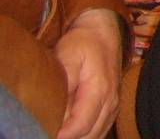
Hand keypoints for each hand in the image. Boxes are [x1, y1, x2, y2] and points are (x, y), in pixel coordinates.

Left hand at [53, 8, 120, 138]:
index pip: (80, 127)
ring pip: (96, 136)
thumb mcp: (68, 56)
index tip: (45, 131)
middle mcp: (111, 102)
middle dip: (69, 138)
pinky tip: (72, 130)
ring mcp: (113, 105)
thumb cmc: (83, 43)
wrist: (104, 31)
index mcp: (100, 90)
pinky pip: (100, 130)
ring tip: (59, 130)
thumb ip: (64, 84)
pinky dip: (86, 135)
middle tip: (49, 130)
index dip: (61, 136)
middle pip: (88, 136)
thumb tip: (56, 112)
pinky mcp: (112, 107)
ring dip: (78, 138)